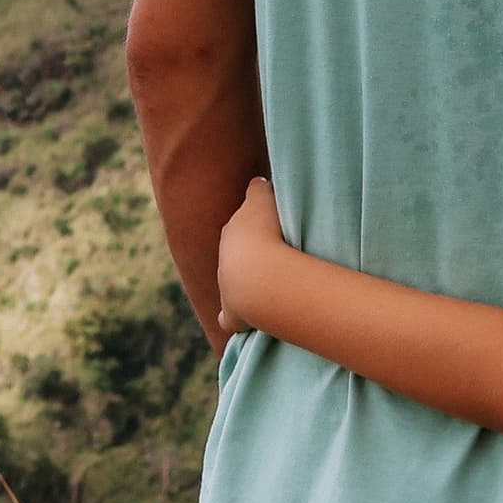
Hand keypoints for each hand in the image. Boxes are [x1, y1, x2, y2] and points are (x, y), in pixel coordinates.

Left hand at [213, 178, 285, 339]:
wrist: (260, 274)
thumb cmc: (267, 233)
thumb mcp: (264, 199)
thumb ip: (260, 188)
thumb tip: (258, 180)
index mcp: (233, 231)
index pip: (241, 225)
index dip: (256, 226)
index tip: (273, 229)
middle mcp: (225, 259)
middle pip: (235, 255)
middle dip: (249, 255)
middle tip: (277, 257)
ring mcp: (226, 287)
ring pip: (230, 285)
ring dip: (244, 285)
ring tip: (269, 287)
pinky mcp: (232, 315)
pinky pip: (229, 319)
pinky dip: (235, 320)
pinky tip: (248, 323)